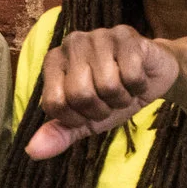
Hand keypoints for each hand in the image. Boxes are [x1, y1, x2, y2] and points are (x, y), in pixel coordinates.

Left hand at [25, 24, 178, 159]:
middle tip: (109, 100)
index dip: (77, 118)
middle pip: (80, 94)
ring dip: (122, 98)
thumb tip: (33, 151)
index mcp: (53, 61)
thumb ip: (60, 133)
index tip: (89, 112)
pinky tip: (137, 78)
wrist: (152, 75)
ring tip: (124, 88)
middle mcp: (71, 44)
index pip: (55, 104)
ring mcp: (99, 36)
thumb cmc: (113, 96)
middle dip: (101, 109)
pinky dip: (138, 86)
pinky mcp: (126, 36)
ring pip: (108, 85)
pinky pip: (131, 76)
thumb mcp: (85, 120)